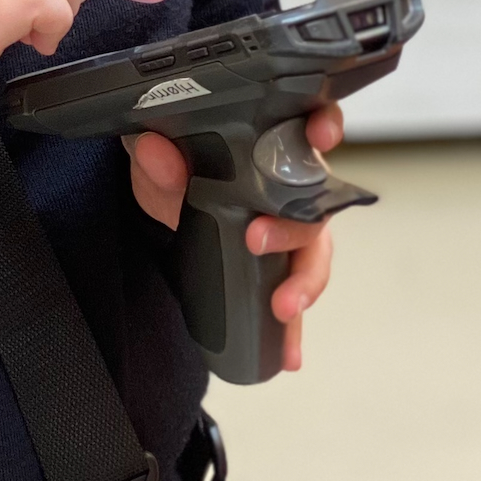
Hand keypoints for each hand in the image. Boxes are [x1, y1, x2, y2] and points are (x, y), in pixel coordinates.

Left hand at [125, 102, 344, 372]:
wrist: (162, 215)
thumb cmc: (174, 174)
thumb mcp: (158, 162)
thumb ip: (157, 156)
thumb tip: (156, 152)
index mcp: (269, 146)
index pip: (309, 125)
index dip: (324, 126)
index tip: (320, 137)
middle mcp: (292, 188)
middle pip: (315, 202)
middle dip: (295, 226)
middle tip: (257, 240)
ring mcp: (291, 231)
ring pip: (315, 255)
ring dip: (306, 283)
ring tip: (285, 309)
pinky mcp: (281, 270)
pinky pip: (296, 298)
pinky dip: (294, 329)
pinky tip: (289, 354)